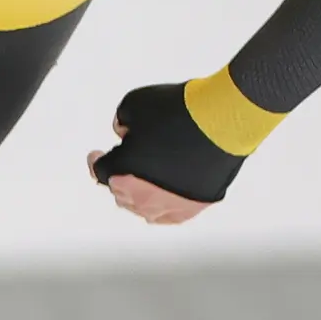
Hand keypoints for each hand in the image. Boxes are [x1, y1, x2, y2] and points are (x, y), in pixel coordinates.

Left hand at [88, 116, 214, 225]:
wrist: (223, 121)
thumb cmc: (178, 111)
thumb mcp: (135, 103)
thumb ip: (122, 121)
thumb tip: (124, 132)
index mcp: (122, 171)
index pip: (100, 171)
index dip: (97, 161)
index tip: (97, 155)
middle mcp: (144, 196)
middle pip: (121, 193)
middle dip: (118, 178)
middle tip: (122, 165)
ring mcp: (170, 204)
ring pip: (145, 209)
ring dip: (138, 195)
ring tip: (141, 183)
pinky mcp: (195, 206)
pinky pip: (171, 215)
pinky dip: (163, 206)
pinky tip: (162, 199)